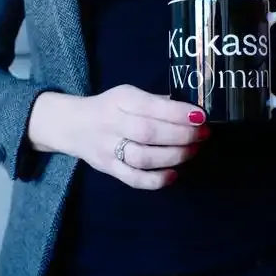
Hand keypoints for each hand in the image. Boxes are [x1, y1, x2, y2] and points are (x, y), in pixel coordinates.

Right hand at [27, 86, 208, 189]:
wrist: (72, 125)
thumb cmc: (109, 107)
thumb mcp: (128, 94)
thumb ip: (155, 102)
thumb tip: (190, 110)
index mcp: (120, 100)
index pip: (151, 107)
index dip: (177, 113)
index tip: (201, 116)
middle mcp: (112, 124)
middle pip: (148, 133)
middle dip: (181, 135)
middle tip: (203, 135)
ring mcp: (108, 149)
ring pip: (143, 157)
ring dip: (173, 156)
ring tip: (192, 151)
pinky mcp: (108, 169)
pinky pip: (133, 179)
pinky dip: (156, 180)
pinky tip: (173, 175)